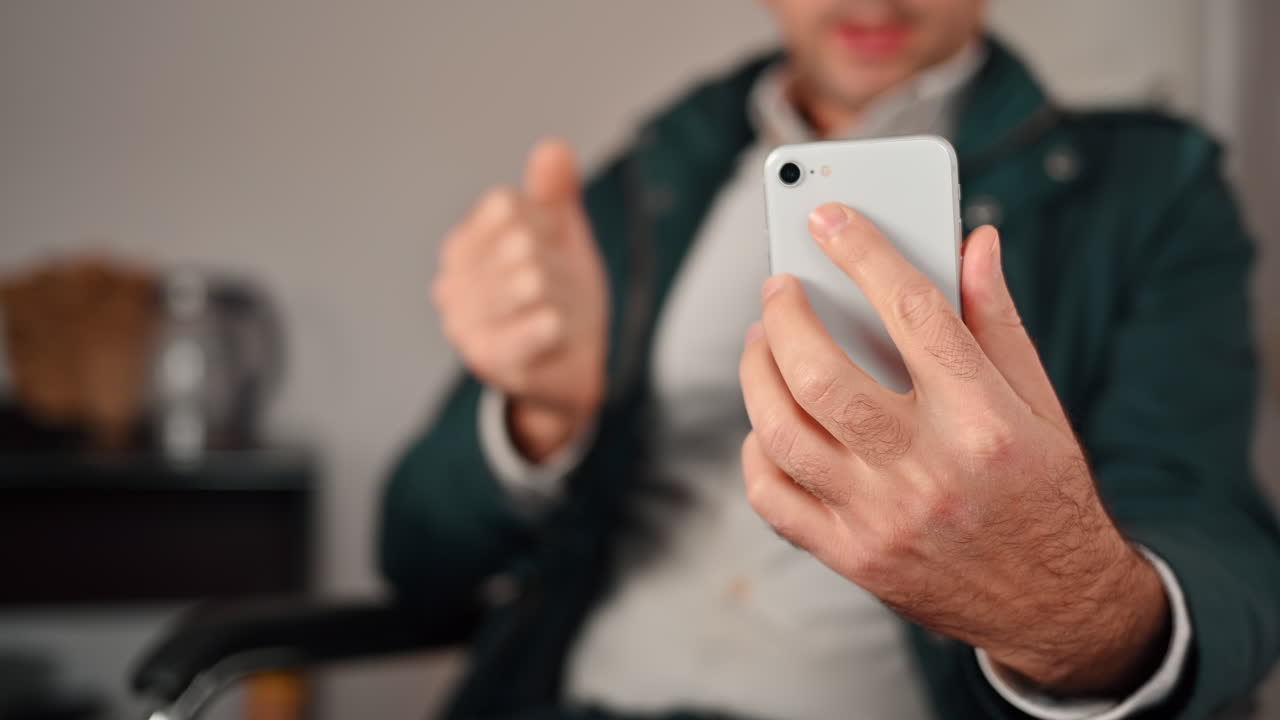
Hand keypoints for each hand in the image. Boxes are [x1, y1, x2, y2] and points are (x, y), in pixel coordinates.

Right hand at [433, 138, 607, 461]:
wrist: (567, 370)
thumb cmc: (558, 296)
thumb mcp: (559, 237)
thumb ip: (553, 193)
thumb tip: (553, 149)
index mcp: (462, 246)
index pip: (506, 205)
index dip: (545, 220)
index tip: (552, 248)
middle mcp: (452, 284)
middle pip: (521, 241)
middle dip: (557, 262)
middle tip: (559, 290)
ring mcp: (466, 324)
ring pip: (534, 280)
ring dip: (565, 295)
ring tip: (559, 311)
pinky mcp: (492, 361)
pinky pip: (539, 325)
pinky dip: (557, 324)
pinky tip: (557, 329)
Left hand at [738, 203, 1168, 694]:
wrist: (1057, 608)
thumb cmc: (1046, 491)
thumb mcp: (1041, 404)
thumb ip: (997, 321)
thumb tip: (973, 241)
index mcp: (985, 421)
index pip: (912, 313)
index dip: (864, 253)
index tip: (829, 216)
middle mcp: (928, 471)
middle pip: (821, 373)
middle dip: (785, 314)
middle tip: (779, 286)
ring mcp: (882, 520)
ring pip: (782, 431)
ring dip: (757, 372)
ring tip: (762, 341)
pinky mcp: (852, 557)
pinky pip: (773, 497)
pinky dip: (757, 449)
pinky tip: (769, 421)